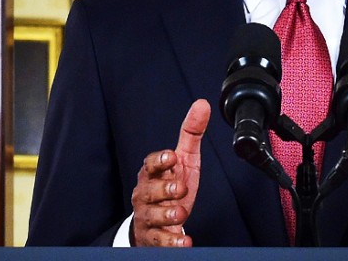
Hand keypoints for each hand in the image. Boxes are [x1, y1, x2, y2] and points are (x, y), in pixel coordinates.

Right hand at [130, 99, 210, 245]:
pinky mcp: (153, 238)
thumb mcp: (183, 160)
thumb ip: (191, 133)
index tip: (171, 157)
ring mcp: (148, 217)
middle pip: (148, 191)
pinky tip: (184, 241)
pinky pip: (159, 241)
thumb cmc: (170, 185)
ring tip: (180, 213)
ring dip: (166, 215)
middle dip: (164, 189)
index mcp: (152, 174)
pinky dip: (171, 242)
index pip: (150, 164)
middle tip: (180, 188)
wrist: (157, 221)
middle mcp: (145, 195)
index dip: (159, 160)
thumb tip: (202, 104)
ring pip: (151, 217)